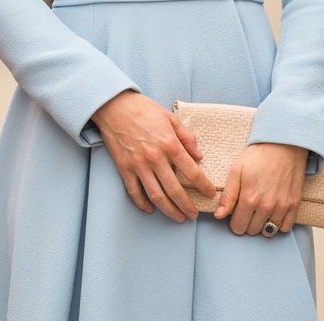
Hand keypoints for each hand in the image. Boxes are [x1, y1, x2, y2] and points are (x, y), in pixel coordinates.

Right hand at [91, 91, 216, 222]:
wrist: (115, 106)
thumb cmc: (144, 109)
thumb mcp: (170, 117)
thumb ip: (186, 137)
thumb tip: (199, 156)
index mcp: (170, 144)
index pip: (192, 171)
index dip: (203, 186)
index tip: (209, 194)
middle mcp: (156, 158)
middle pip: (175, 190)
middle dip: (187, 206)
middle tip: (194, 215)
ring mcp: (139, 165)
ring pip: (156, 196)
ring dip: (169, 210)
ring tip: (178, 217)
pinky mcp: (124, 168)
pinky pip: (134, 192)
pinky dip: (143, 204)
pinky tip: (151, 209)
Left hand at [214, 142, 307, 235]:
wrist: (283, 144)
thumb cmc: (258, 156)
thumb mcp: (236, 170)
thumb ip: (228, 195)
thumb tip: (219, 216)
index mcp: (249, 199)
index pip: (238, 227)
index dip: (234, 220)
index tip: (237, 210)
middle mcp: (266, 207)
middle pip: (252, 231)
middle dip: (247, 221)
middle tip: (248, 206)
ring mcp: (282, 207)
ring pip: (268, 232)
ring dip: (262, 224)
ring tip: (260, 209)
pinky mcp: (294, 205)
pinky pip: (285, 228)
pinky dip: (278, 224)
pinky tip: (273, 211)